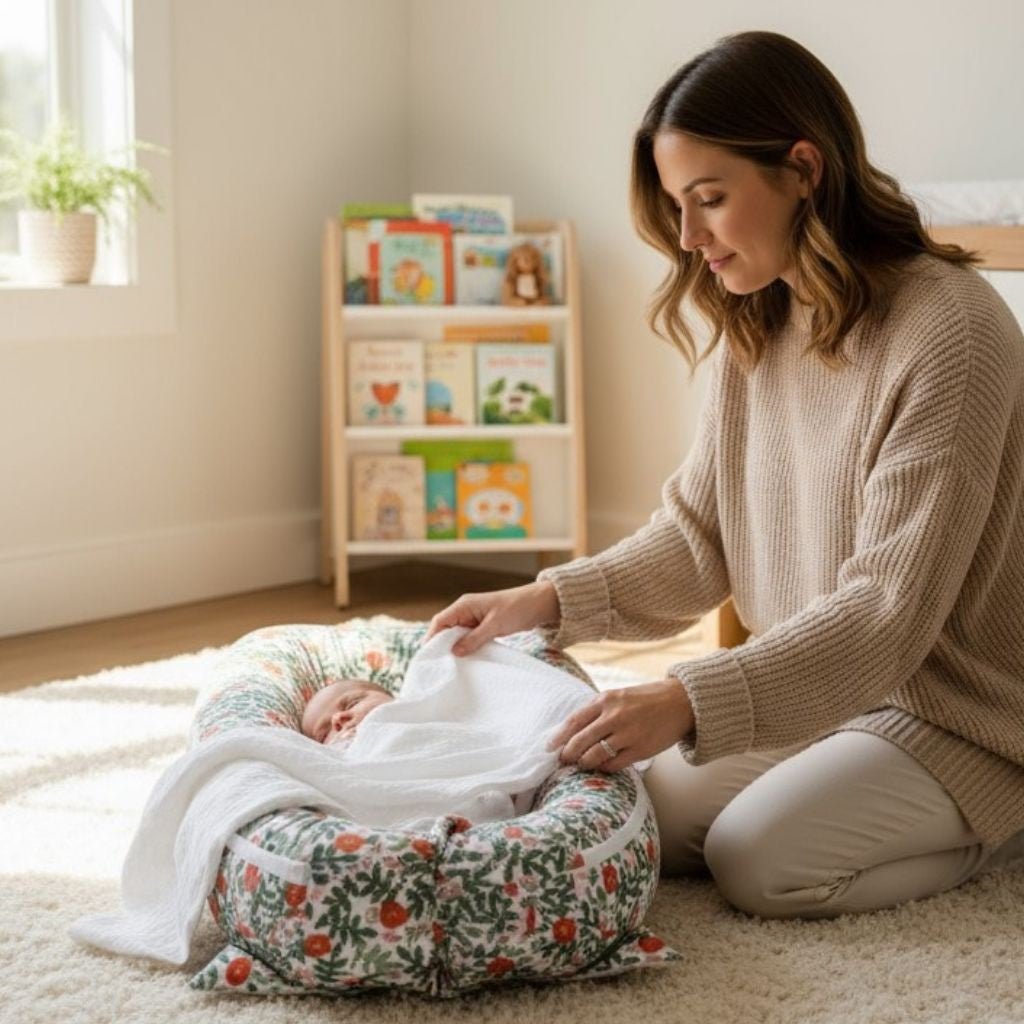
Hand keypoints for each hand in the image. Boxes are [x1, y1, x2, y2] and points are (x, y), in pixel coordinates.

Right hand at [424, 580, 559, 655]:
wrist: (537, 604)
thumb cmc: (516, 608)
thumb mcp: (495, 624)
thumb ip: (474, 638)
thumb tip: (454, 652)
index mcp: (464, 605)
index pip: (440, 621)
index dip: (432, 637)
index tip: (429, 656)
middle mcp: (465, 611)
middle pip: (445, 629)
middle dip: (441, 645)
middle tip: (438, 665)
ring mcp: (473, 619)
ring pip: (456, 635)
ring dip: (454, 648)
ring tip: (450, 666)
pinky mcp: (482, 627)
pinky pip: (468, 638)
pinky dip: (466, 647)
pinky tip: (465, 660)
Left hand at [547, 679, 694, 772]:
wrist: (681, 703)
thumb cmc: (646, 700)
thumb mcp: (619, 696)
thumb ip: (599, 710)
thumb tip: (574, 730)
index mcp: (606, 700)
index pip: (574, 721)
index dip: (559, 737)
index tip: (549, 748)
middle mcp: (614, 716)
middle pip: (580, 741)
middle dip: (567, 754)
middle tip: (562, 761)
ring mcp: (628, 734)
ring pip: (595, 755)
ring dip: (584, 763)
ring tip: (581, 765)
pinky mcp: (640, 749)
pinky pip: (614, 764)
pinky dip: (604, 768)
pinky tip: (602, 767)